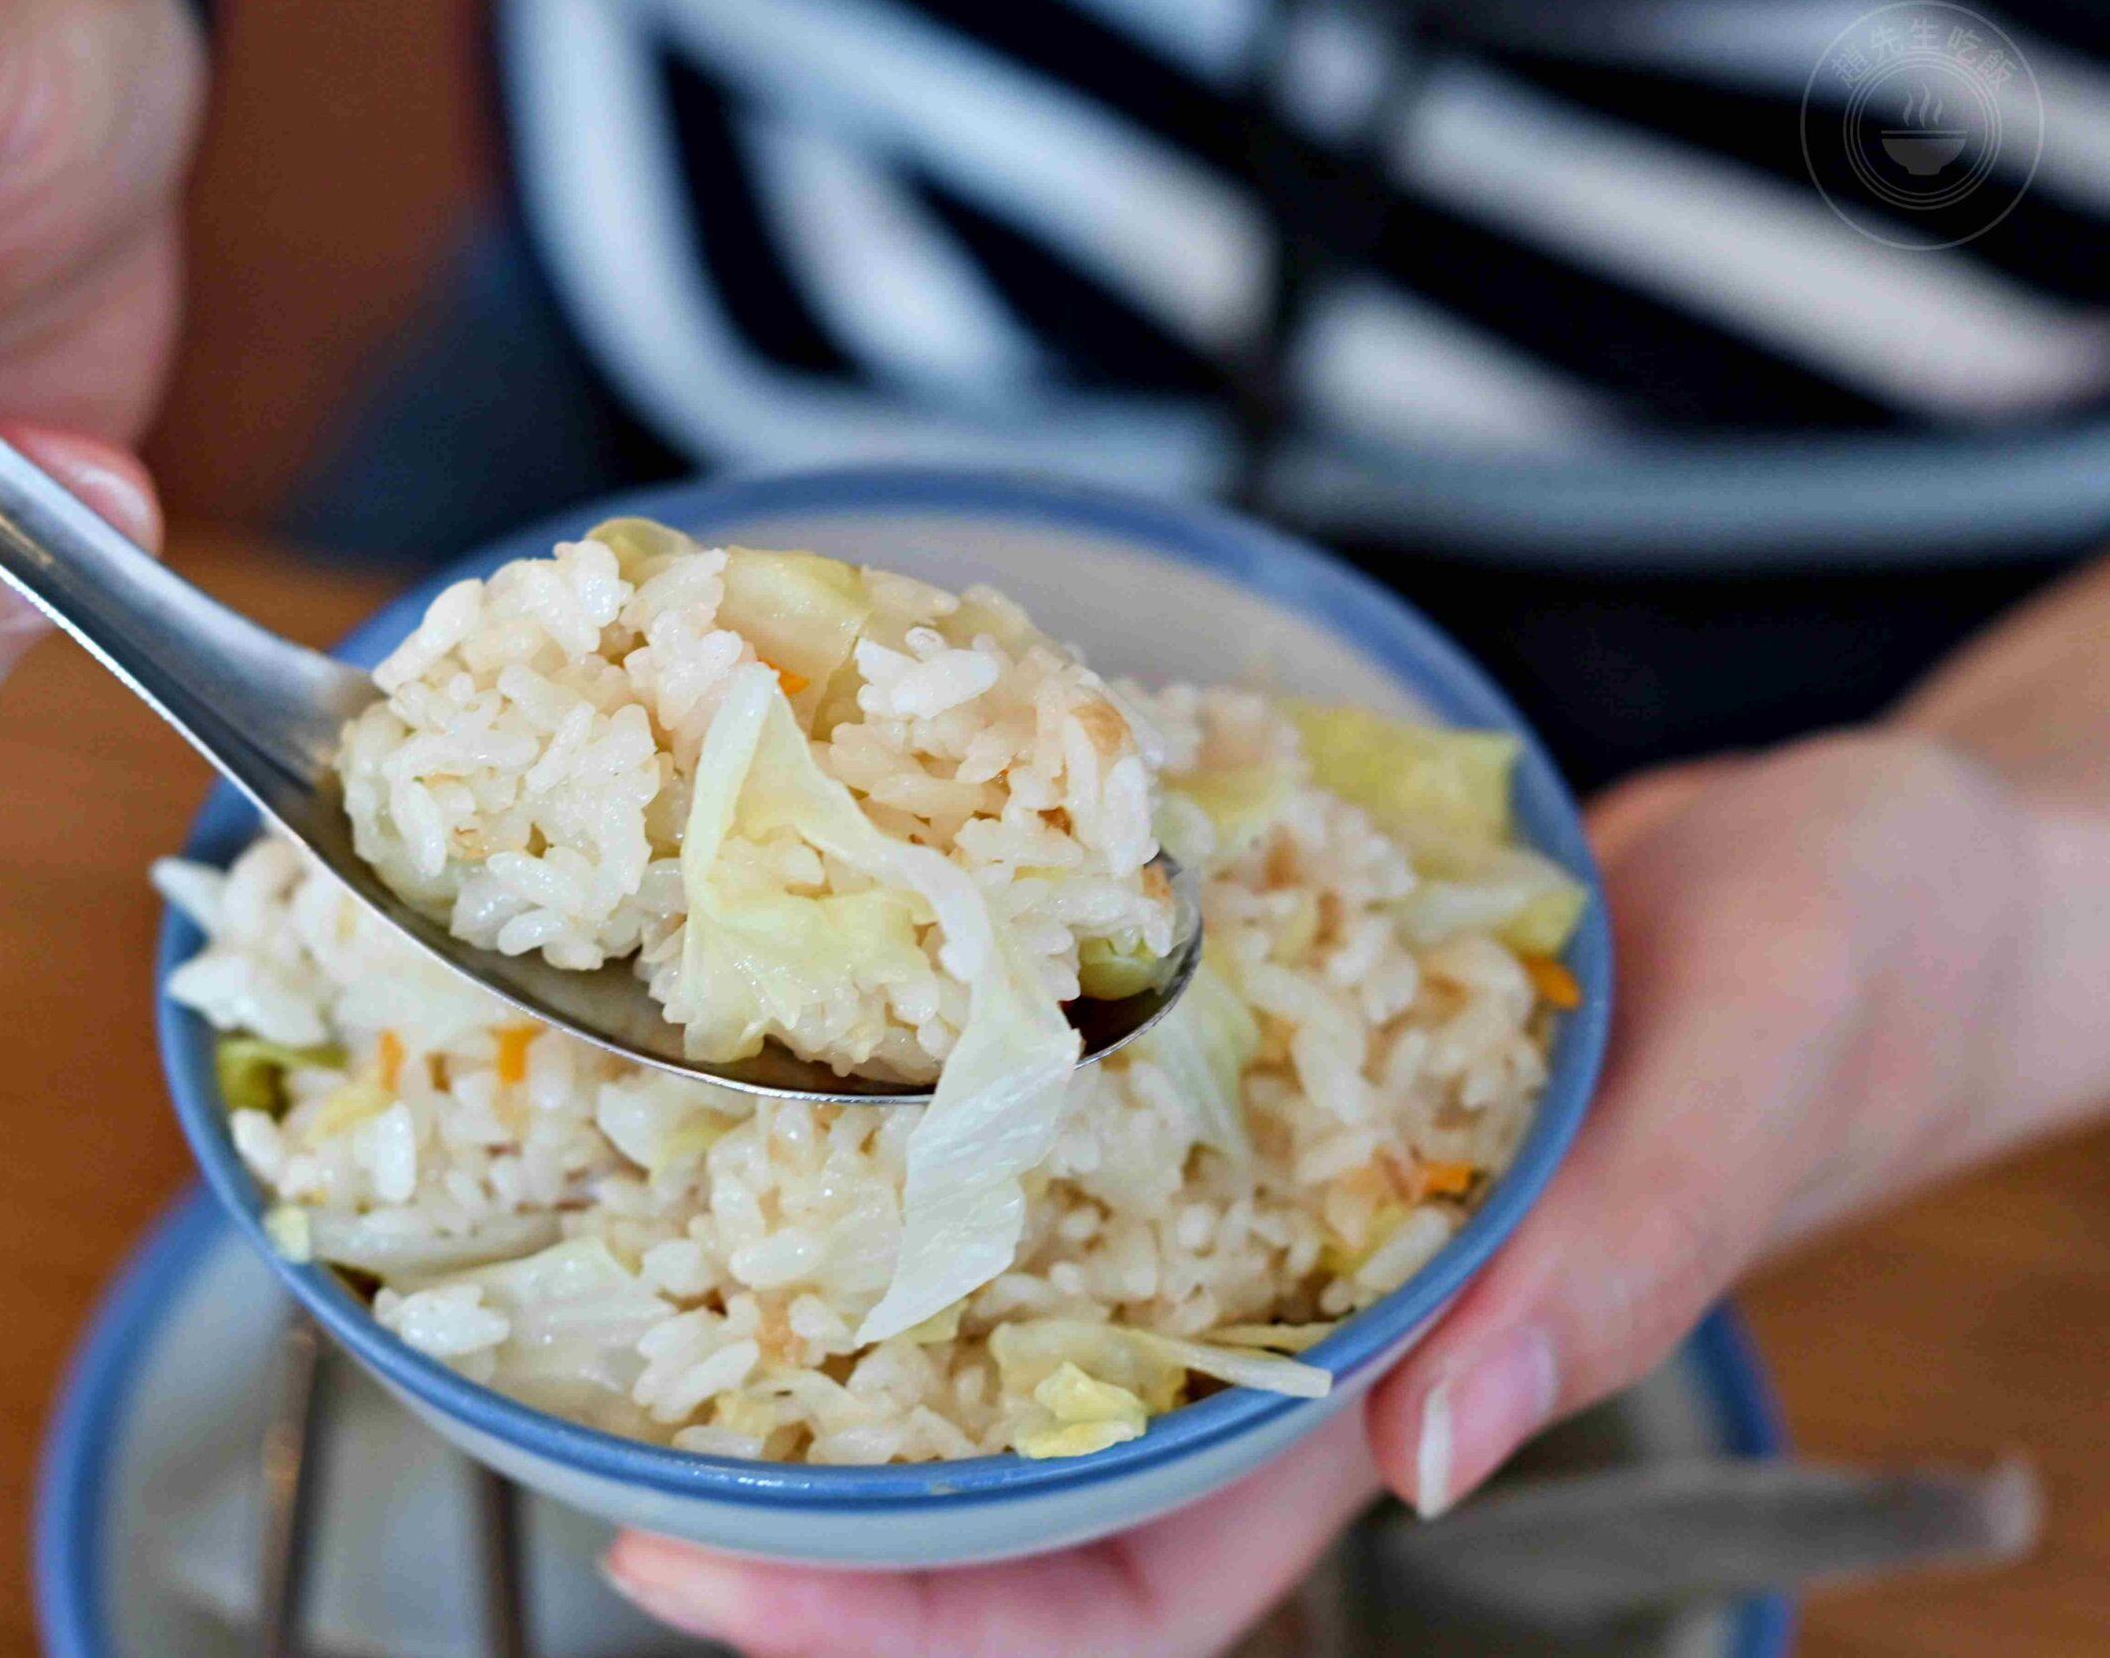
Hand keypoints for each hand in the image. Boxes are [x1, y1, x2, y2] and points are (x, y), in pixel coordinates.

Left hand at [601, 728, 2046, 1656]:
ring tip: (654, 1309)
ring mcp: (1258, 1216)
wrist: (1856, 876)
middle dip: (815, 1521)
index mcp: (1400, 1378)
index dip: (924, 1622)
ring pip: (1023, 1350)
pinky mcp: (1245, 1096)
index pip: (1137, 1585)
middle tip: (604, 1453)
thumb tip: (1439, 1449)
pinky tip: (821, 1107)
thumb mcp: (1743, 1090)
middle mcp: (1298, 1324)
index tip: (711, 1569)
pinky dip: (942, 1168)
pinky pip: (1069, 1167)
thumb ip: (1616, 1266)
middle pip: (1024, 1500)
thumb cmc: (1842, 978)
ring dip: (842, 1353)